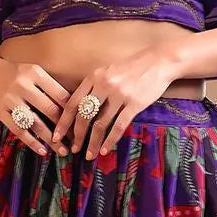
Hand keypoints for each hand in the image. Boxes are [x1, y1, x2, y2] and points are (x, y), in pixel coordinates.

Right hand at [0, 54, 70, 156]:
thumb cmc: (15, 75)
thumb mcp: (33, 72)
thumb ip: (50, 87)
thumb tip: (74, 107)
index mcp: (35, 73)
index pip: (60, 94)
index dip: (73, 111)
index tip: (83, 124)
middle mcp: (23, 85)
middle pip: (50, 110)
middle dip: (65, 128)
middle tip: (76, 141)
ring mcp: (10, 99)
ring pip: (35, 123)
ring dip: (51, 139)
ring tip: (63, 151)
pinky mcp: (0, 112)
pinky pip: (19, 130)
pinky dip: (32, 142)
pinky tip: (42, 151)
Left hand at [52, 47, 185, 158]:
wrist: (159, 61)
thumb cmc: (133, 67)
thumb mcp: (108, 71)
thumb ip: (94, 86)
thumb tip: (81, 109)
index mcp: (94, 77)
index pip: (73, 103)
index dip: (63, 122)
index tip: (56, 136)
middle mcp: (104, 85)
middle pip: (84, 116)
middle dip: (77, 136)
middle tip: (73, 149)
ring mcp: (119, 95)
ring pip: (100, 124)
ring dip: (93, 143)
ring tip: (89, 155)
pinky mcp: (134, 104)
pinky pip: (118, 126)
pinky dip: (110, 141)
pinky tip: (104, 150)